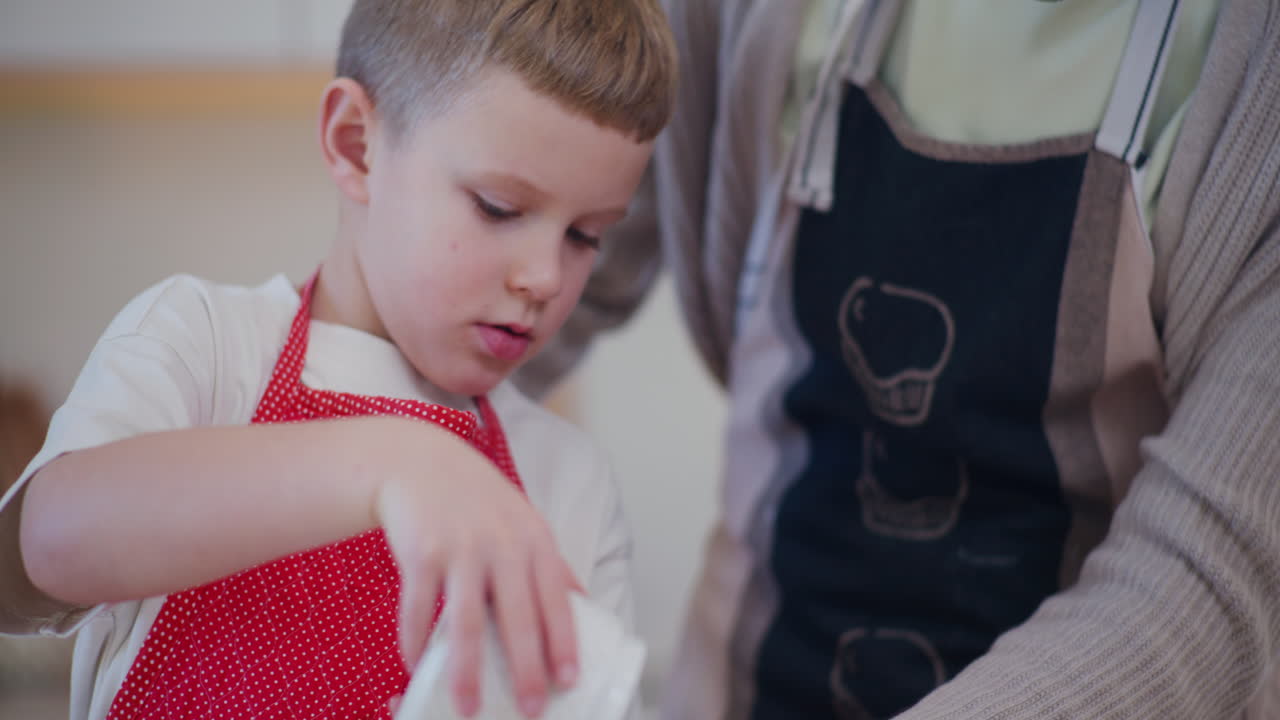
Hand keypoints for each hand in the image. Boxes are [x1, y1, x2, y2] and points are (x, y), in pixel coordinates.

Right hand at [376, 432, 581, 717]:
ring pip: (466, 623)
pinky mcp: (421, 553)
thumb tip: (583, 602)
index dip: (563, 642)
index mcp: (535, 540)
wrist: (421, 462)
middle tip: (531, 710)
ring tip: (469, 708)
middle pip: (517, 618)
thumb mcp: (524, 521)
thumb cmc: (479, 500)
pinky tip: (416, 666)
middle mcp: (503, 544)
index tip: (569, 680)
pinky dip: (416, 642)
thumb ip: (548, 563)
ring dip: (467, 672)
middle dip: (526, 669)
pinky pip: (419, 609)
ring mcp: (460, 548)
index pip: (556, 599)